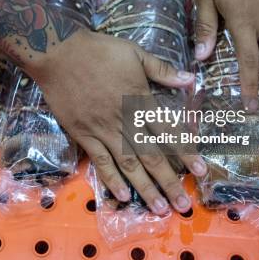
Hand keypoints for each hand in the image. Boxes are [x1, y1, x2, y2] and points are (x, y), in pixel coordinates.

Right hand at [26, 30, 206, 214]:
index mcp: (139, 100)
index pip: (169, 130)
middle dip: (169, 181)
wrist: (58, 53)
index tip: (200, 171)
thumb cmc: (98, 50)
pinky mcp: (83, 134)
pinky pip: (100, 161)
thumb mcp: (134, 52)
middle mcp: (124, 120)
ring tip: (160, 209)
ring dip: (145, 188)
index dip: (186, 152)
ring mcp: (102, 130)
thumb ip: (162, 69)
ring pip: (128, 164)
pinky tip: (123, 197)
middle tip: (184, 205)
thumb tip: (191, 80)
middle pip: (151, 155)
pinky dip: (112, 179)